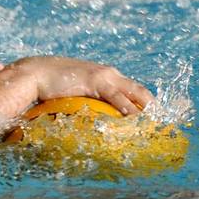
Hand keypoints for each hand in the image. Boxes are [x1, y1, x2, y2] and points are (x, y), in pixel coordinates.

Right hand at [13, 55, 153, 115]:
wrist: (33, 72)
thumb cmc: (48, 84)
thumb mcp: (70, 93)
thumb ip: (81, 102)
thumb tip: (82, 123)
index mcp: (104, 75)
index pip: (131, 90)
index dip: (144, 104)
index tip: (154, 118)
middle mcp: (109, 73)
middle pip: (140, 91)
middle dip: (154, 107)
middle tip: (164, 124)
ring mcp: (104, 76)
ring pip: (135, 93)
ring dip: (149, 110)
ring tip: (158, 126)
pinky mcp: (95, 80)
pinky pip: (118, 98)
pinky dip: (129, 110)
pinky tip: (137, 121)